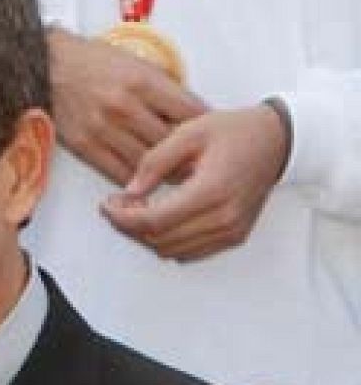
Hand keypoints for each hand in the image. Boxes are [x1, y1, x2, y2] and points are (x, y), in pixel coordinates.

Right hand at [47, 27, 207, 185]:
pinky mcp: (85, 145)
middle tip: (199, 163)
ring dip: (164, 171)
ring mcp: (103, 128)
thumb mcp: (135, 62)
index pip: (190, 112)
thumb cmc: (90, 62)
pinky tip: (143, 176)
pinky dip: (135, 178)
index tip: (211, 136)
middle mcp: (124, 106)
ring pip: (148, 162)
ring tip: (175, 174)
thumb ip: (162, 87)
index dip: (205, 127)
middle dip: (188, 154)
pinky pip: (119, 172)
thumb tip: (189, 112)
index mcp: (143, 82)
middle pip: (172, 142)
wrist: (46, 66)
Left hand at [101, 104, 289, 261]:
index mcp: (212, 190)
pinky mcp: (234, 237)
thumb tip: (129, 192)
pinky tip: (160, 217)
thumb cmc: (236, 132)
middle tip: (118, 204)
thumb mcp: (188, 133)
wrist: (277, 140)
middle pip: (158, 240)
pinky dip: (167, 240)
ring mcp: (231, 231)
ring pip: (170, 250)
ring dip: (146, 235)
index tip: (107, 205)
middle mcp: (224, 217)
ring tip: (138, 208)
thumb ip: (154, 162)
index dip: (122, 217)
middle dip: (129, 226)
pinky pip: (189, 252)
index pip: (153, 221)